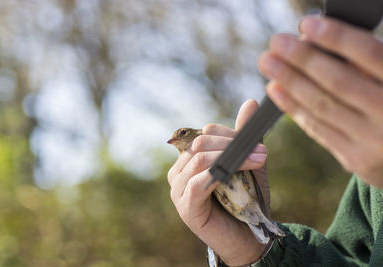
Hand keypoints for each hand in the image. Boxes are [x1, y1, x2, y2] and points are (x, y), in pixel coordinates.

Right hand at [168, 100, 268, 265]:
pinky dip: (220, 175)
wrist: (249, 238)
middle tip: (261, 152)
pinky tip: (238, 176)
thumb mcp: (248, 163)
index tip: (255, 141)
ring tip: (258, 161)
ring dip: (231, 157)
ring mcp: (178, 189)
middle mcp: (179, 171)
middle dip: (232, 144)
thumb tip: (250, 102)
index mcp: (190, 159)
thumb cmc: (246, 200)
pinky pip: (198, 183)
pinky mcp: (185, 206)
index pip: (203, 134)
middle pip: (200, 143)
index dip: (228, 133)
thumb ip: (245, 137)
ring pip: (199, 159)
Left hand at [258, 16, 382, 187]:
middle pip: (339, 82)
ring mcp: (374, 142)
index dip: (337, 38)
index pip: (371, 55)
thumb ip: (368, 63)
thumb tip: (316, 43)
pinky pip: (318, 129)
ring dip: (290, 81)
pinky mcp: (356, 160)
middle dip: (303, 60)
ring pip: (322, 107)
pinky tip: (276, 89)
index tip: (307, 25)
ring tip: (268, 62)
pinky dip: (294, 108)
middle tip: (276, 42)